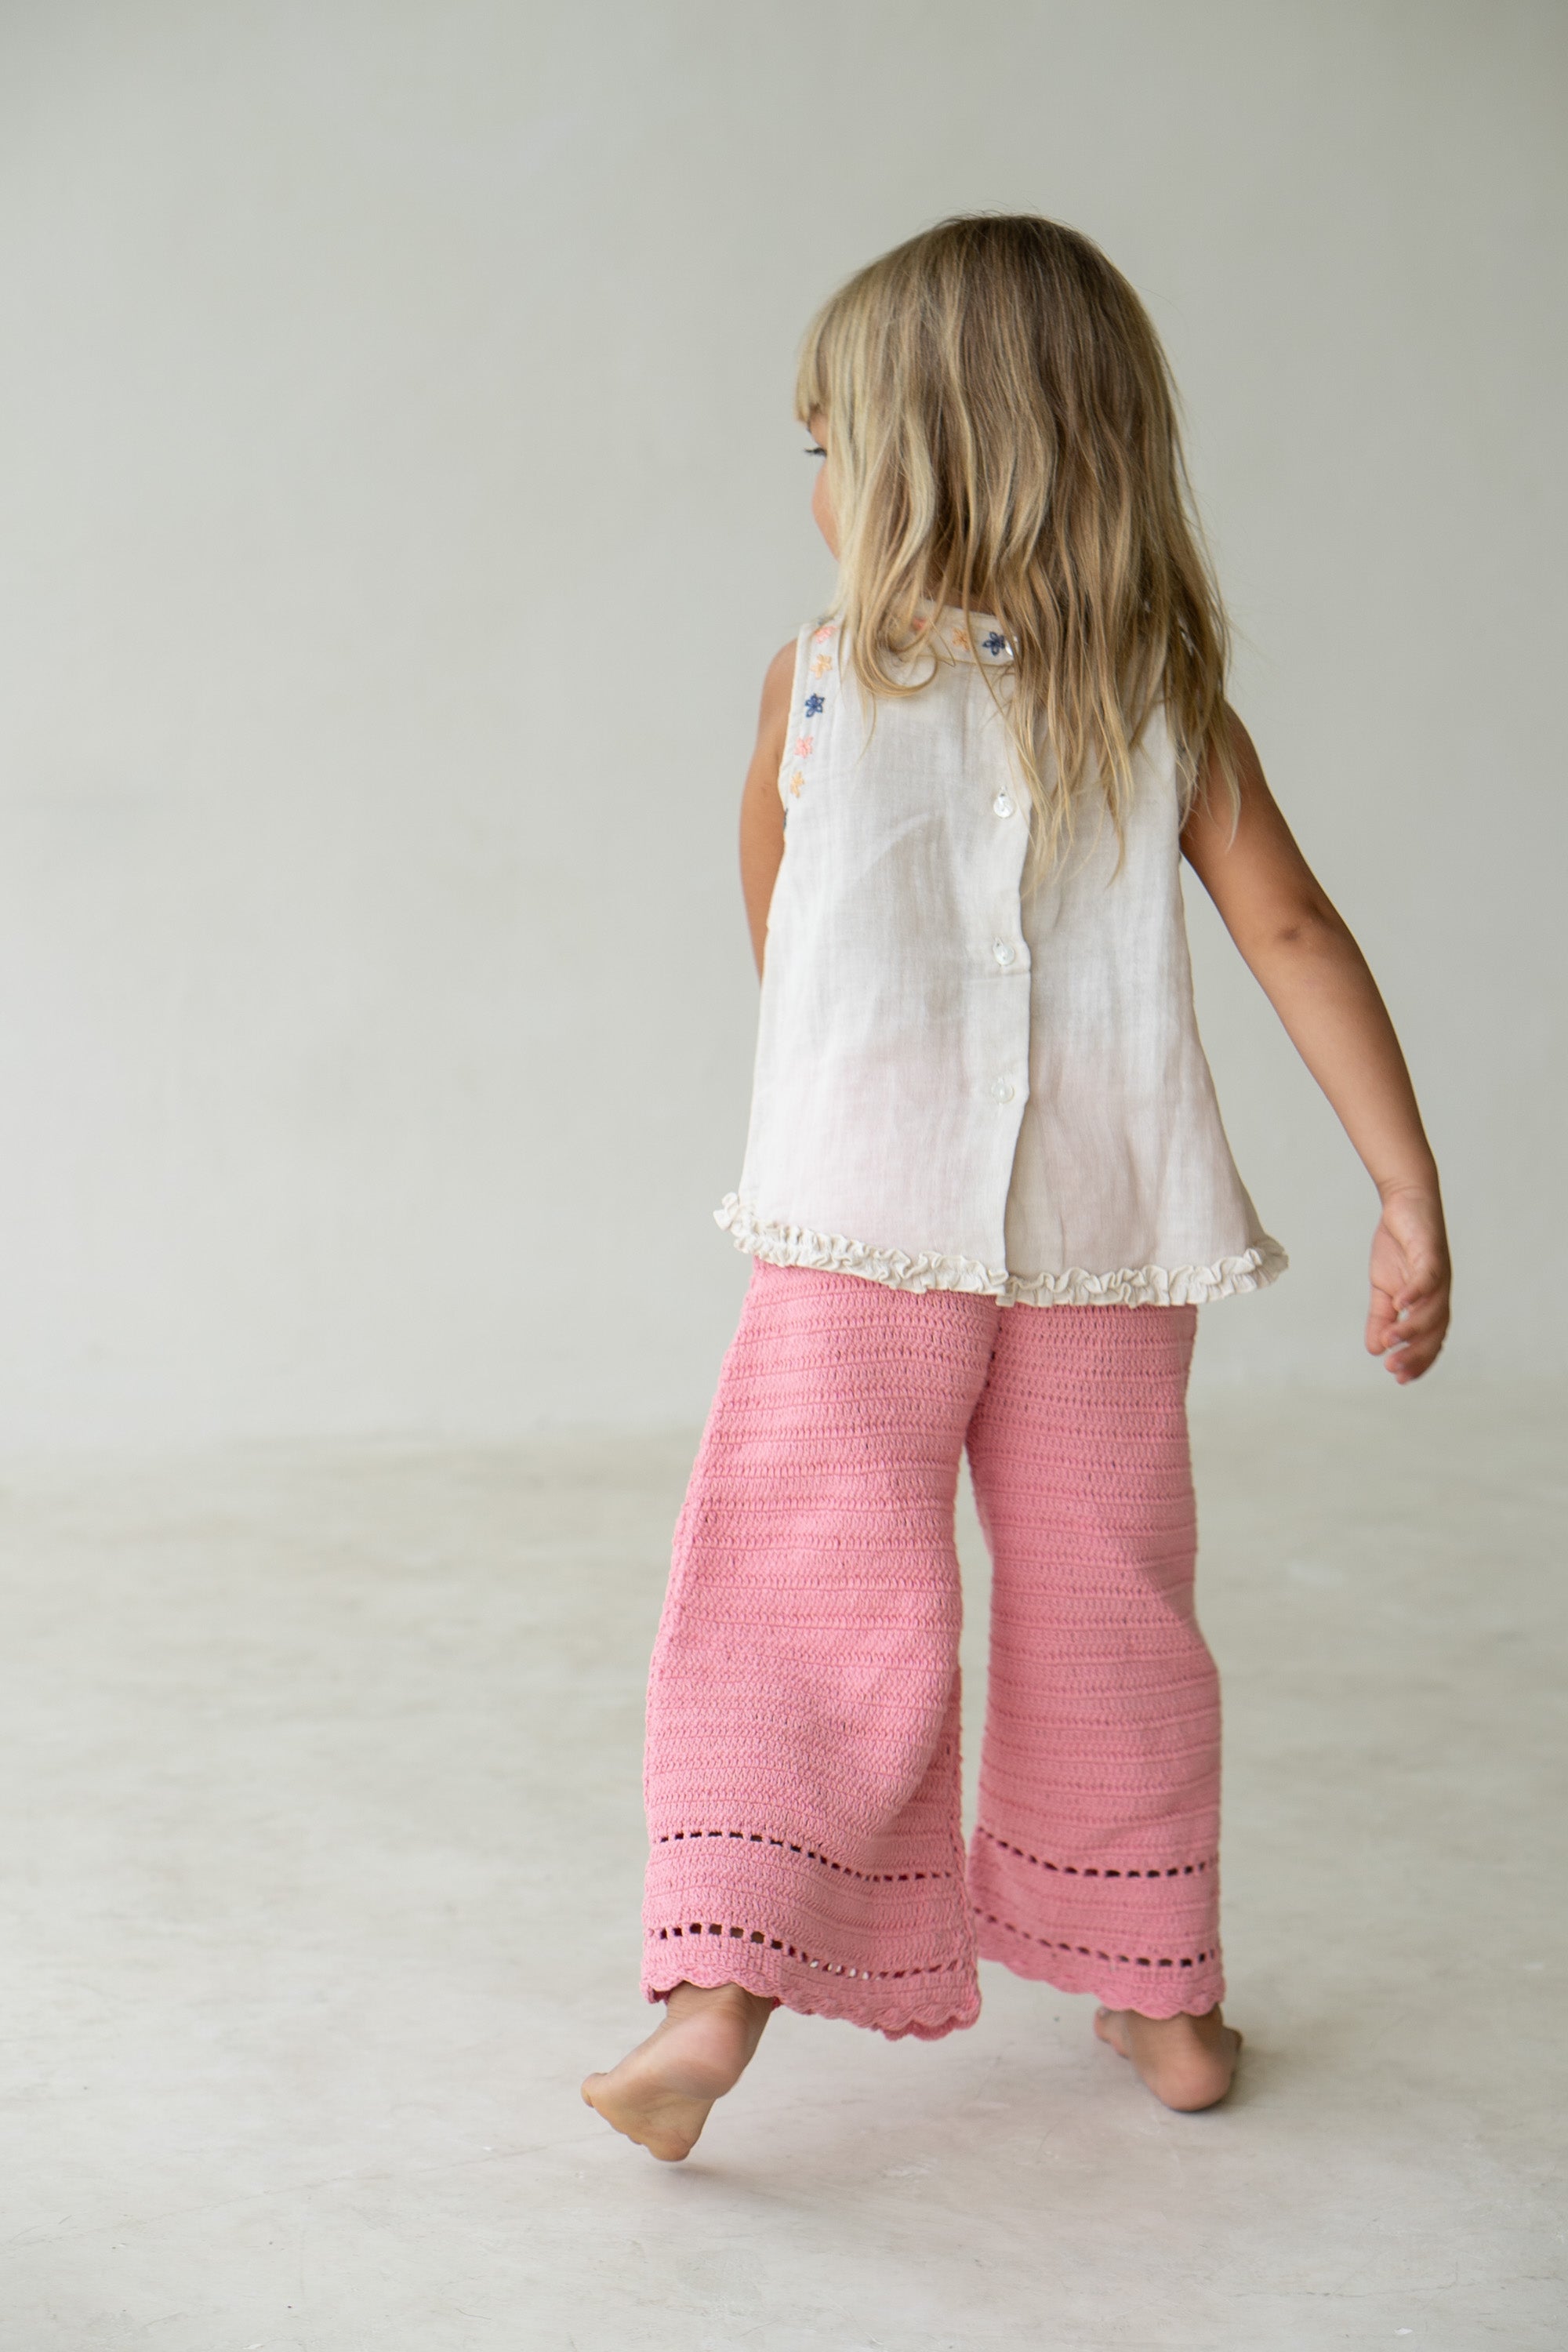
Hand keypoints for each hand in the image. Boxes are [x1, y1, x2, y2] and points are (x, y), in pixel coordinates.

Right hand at [1366, 1185, 1449, 1382]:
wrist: (1404, 1205)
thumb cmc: (1397, 1246)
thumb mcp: (1382, 1288)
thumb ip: (1380, 1318)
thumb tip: (1375, 1349)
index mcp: (1429, 1305)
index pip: (1429, 1341)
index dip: (1417, 1361)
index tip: (1399, 1379)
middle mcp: (1439, 1295)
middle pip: (1435, 1331)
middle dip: (1415, 1352)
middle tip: (1393, 1368)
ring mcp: (1438, 1276)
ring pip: (1432, 1309)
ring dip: (1412, 1327)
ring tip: (1392, 1340)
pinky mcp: (1432, 1255)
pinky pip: (1427, 1278)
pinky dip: (1415, 1292)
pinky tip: (1400, 1303)